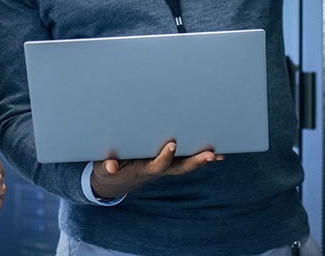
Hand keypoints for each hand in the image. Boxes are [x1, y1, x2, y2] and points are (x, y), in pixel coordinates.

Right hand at [90, 140, 223, 199]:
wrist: (114, 179)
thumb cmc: (109, 168)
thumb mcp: (104, 168)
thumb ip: (107, 166)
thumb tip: (111, 165)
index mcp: (144, 169)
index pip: (158, 165)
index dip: (165, 157)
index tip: (171, 145)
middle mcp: (158, 168)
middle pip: (180, 168)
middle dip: (195, 162)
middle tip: (211, 155)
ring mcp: (164, 166)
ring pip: (186, 163)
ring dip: (202, 159)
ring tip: (220, 154)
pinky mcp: (167, 160)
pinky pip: (186, 158)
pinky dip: (200, 156)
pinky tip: (216, 152)